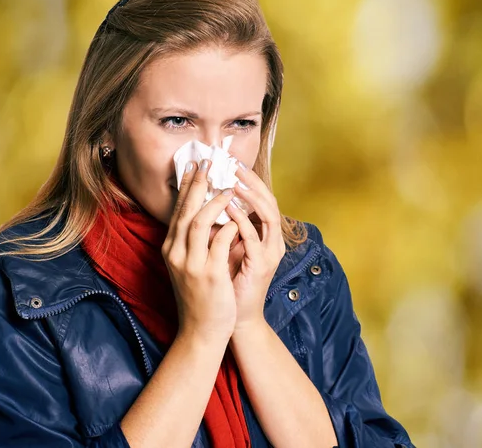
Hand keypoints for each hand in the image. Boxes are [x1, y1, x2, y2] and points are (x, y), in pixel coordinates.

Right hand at [161, 159, 239, 343]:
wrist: (201, 331)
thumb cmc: (200, 295)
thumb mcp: (190, 264)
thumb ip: (195, 240)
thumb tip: (207, 211)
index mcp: (171, 248)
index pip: (177, 210)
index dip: (187, 186)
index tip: (194, 165)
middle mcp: (176, 253)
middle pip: (185, 210)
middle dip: (198, 184)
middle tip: (209, 163)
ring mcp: (191, 264)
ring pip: (199, 222)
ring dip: (215, 201)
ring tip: (229, 187)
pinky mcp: (209, 275)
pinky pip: (219, 242)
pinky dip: (229, 226)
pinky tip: (238, 217)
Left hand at [225, 162, 285, 331]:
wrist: (235, 317)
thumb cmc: (230, 281)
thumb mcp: (227, 247)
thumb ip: (225, 226)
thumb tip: (209, 201)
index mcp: (265, 234)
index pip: (261, 198)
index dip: (249, 179)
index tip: (231, 163)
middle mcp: (272, 239)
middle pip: (269, 200)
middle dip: (252, 180)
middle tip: (234, 163)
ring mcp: (270, 251)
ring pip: (268, 214)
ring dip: (251, 195)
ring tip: (234, 179)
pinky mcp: (262, 264)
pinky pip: (254, 236)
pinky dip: (242, 219)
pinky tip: (230, 207)